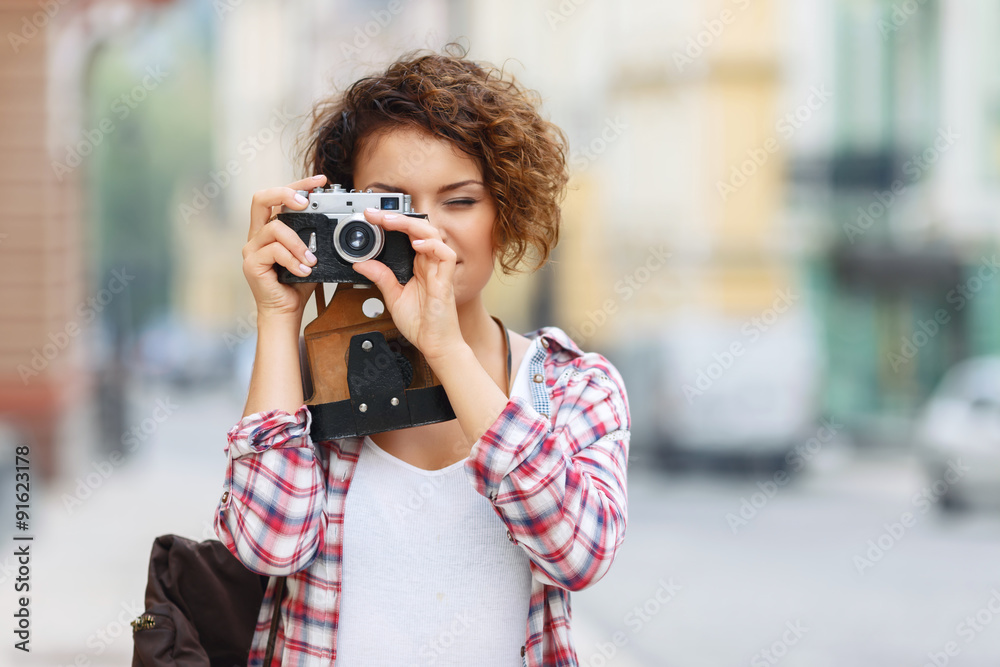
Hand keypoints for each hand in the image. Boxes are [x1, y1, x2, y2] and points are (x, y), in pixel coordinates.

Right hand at [242, 175, 326, 318]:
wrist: (286, 311)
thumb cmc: (297, 284)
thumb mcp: (311, 254)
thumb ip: (315, 237)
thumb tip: (333, 220)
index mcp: (270, 229)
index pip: (278, 197)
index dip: (298, 185)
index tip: (319, 181)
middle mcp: (258, 235)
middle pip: (261, 198)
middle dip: (286, 194)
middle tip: (306, 203)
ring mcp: (252, 249)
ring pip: (275, 227)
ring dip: (298, 242)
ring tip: (311, 260)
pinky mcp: (252, 263)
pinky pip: (274, 250)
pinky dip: (293, 259)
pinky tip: (303, 271)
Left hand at [351, 208, 463, 360]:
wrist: (435, 345)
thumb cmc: (421, 324)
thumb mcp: (393, 297)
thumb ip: (381, 278)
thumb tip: (362, 263)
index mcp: (419, 266)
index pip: (407, 234)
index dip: (392, 222)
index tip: (371, 217)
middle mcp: (429, 264)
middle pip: (420, 228)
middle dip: (398, 217)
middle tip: (376, 215)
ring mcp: (438, 271)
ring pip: (433, 234)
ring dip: (411, 225)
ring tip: (391, 222)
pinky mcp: (445, 281)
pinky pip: (445, 255)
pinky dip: (432, 246)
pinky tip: (416, 244)